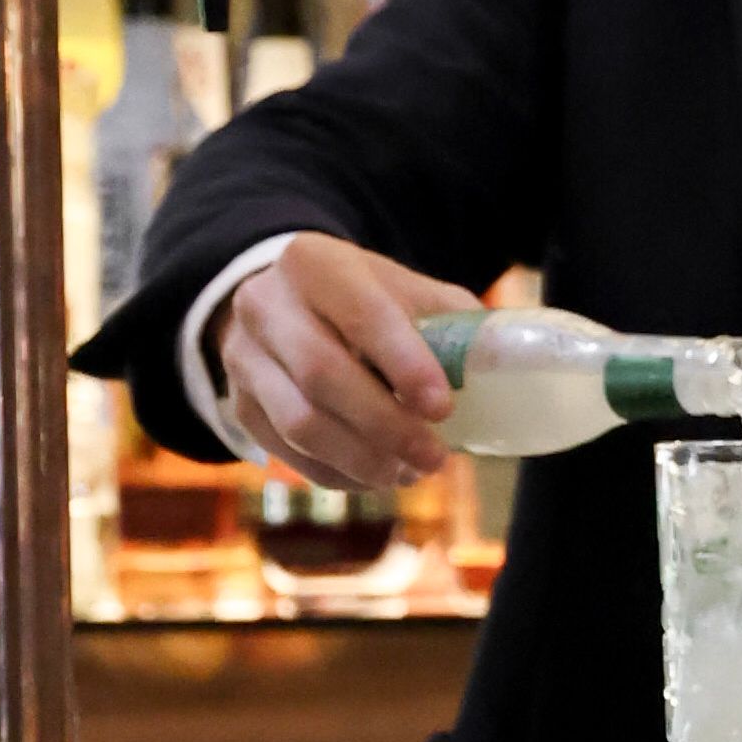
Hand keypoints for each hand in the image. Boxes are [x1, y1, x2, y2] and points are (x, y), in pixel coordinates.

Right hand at [212, 234, 469, 489]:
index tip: (442, 408)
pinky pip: (286, 452)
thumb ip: (450, 319)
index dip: (404, 364)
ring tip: (409, 473)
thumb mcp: (399, 288)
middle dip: (386, 426)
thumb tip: (503, 361)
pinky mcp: (238, 403)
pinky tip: (376, 478)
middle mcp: (266, 305)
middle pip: (323, 376)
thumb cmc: (359, 299)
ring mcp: (243, 357)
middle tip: (435, 458)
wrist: (280, 300)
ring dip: (362, 459)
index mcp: (313, 263)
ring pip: (299, 423)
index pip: (361, 314)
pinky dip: (337, 474)